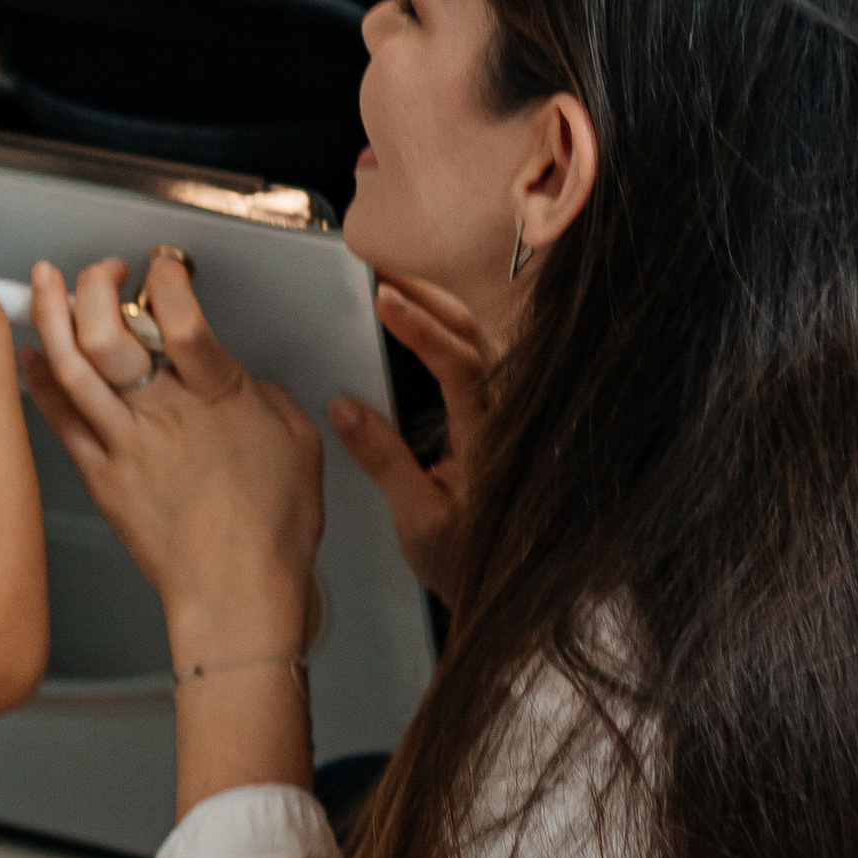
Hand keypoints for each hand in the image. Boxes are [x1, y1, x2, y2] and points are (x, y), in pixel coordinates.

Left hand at [23, 248, 322, 663]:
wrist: (236, 595)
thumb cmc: (272, 531)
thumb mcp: (298, 441)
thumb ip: (265, 395)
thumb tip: (244, 381)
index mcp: (219, 394)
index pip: (180, 315)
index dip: (164, 278)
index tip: (162, 269)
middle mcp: (164, 413)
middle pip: (109, 332)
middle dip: (95, 285)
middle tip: (101, 272)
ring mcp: (125, 444)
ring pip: (72, 367)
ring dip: (50, 317)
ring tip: (42, 284)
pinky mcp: (100, 476)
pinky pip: (57, 418)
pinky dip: (37, 380)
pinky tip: (27, 356)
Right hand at [329, 273, 490, 605]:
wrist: (512, 587)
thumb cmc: (468, 563)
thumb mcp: (418, 522)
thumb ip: (384, 462)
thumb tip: (344, 408)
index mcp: (491, 442)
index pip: (462, 369)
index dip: (424, 330)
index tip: (386, 299)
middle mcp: (505, 419)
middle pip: (475, 337)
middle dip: (428, 296)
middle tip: (379, 270)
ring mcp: (505, 417)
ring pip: (481, 342)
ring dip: (438, 307)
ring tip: (393, 283)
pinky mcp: (497, 420)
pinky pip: (478, 360)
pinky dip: (447, 330)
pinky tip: (419, 318)